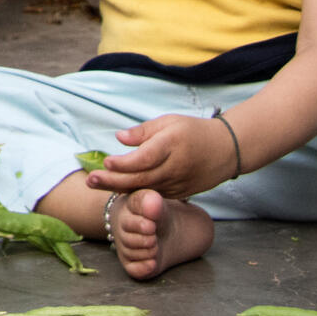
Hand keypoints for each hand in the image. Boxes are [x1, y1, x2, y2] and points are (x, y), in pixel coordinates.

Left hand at [87, 112, 240, 200]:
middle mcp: (175, 167)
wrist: (225, 150)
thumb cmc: (193, 131)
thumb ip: (143, 131)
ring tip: (95, 183)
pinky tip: (116, 188)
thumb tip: (119, 138)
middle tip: (90, 180)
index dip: (126, 163)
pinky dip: (134, 192)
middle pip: (141, 178)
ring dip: (119, 187)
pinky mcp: (180, 193)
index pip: (146, 158)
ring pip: (145, 189)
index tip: (107, 162)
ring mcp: (178, 183)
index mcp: (172, 145)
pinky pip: (154, 194)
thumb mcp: (169, 122)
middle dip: (113, 180)